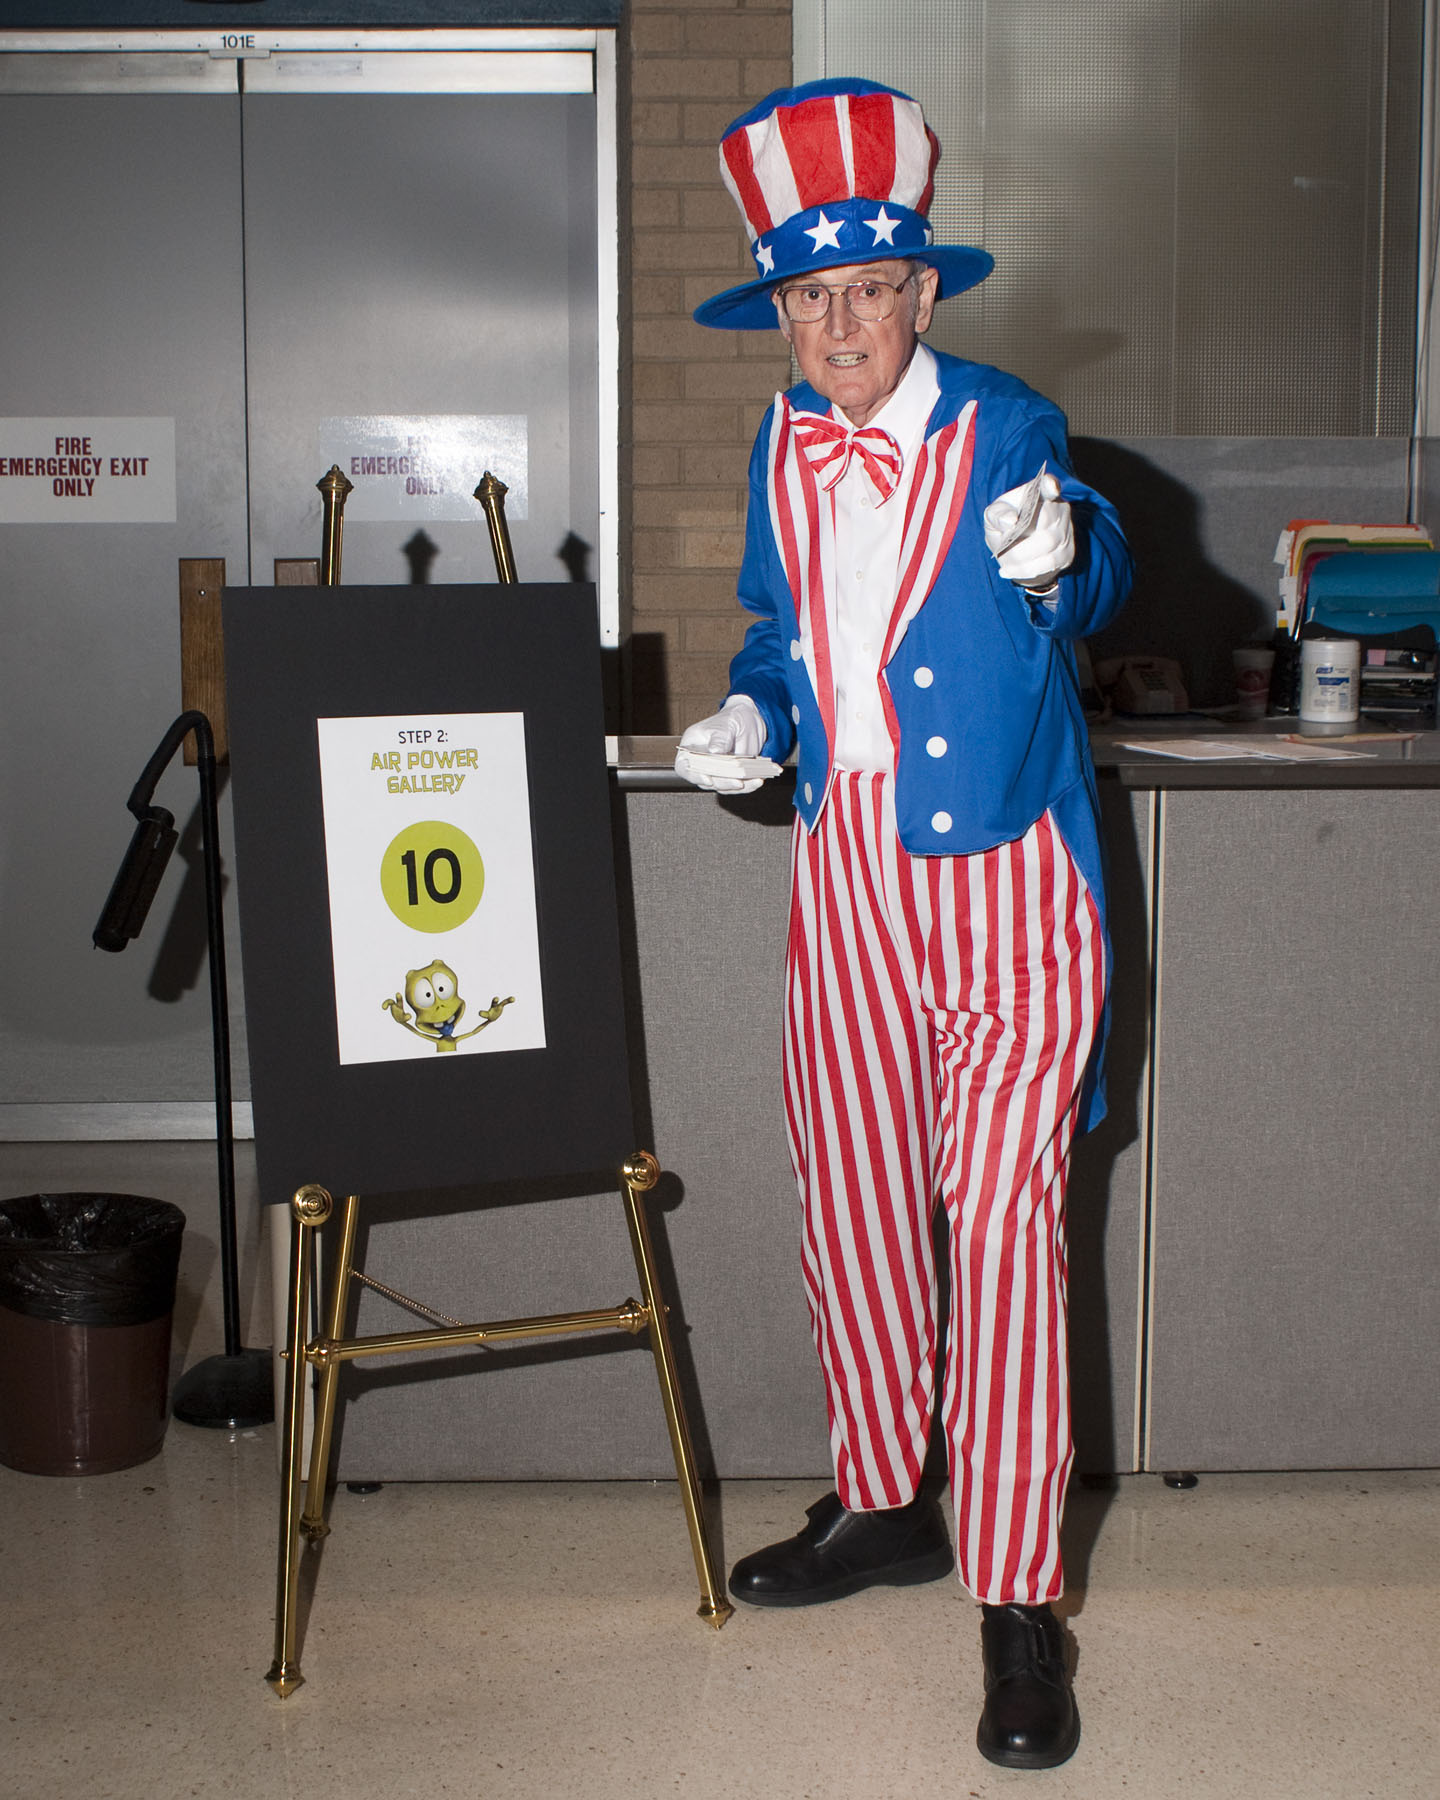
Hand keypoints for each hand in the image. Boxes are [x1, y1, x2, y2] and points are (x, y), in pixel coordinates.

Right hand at [676, 695, 766, 792]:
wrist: (749, 721)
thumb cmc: (732, 719)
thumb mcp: (725, 725)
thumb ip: (719, 738)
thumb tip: (714, 751)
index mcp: (690, 747)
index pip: (685, 767)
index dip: (694, 775)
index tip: (708, 779)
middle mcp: (701, 762)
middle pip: (706, 781)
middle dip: (723, 782)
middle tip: (738, 781)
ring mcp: (716, 771)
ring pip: (722, 787)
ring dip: (738, 787)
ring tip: (754, 780)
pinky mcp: (731, 776)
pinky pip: (737, 786)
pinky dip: (748, 786)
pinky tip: (757, 780)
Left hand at [983, 471, 1073, 591]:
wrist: (1016, 547)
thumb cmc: (1005, 524)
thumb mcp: (994, 515)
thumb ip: (997, 514)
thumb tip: (1010, 521)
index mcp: (1039, 493)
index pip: (1049, 485)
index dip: (1051, 485)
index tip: (1050, 486)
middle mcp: (1059, 508)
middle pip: (1046, 529)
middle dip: (1020, 547)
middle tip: (1001, 552)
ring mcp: (1067, 530)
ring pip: (1048, 549)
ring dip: (1021, 561)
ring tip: (1004, 564)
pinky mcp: (1067, 552)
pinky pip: (1049, 564)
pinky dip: (1026, 570)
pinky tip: (1011, 570)